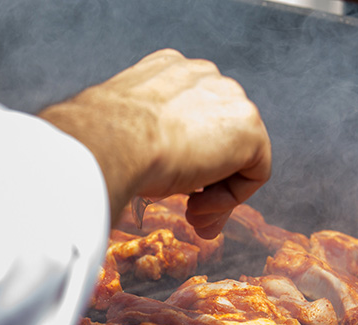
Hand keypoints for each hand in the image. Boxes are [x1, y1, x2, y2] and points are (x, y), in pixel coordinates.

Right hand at [39, 49, 270, 236]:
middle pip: (220, 136)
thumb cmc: (102, 143)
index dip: (188, 160)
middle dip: (208, 181)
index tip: (169, 189)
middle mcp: (203, 77)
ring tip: (191, 218)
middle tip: (189, 216)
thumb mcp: (122, 138)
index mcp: (168, 73)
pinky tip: (198, 207)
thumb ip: (144, 142)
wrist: (109, 140)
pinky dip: (230, 199)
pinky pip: (255, 172)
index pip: (193, 116)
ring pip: (238, 157)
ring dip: (216, 194)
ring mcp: (229, 98)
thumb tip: (150, 171)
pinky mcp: (248, 127)